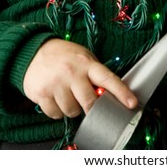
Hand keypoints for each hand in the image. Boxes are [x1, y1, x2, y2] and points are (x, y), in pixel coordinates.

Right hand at [23, 39, 137, 118]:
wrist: (34, 51)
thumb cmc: (65, 56)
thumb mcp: (84, 57)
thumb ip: (96, 74)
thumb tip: (110, 94)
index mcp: (86, 63)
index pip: (108, 78)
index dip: (122, 92)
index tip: (132, 103)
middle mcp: (72, 72)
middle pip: (90, 102)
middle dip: (92, 108)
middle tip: (88, 103)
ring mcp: (56, 84)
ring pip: (72, 111)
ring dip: (72, 108)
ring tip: (68, 95)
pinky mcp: (41, 94)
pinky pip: (55, 115)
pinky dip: (57, 111)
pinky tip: (56, 98)